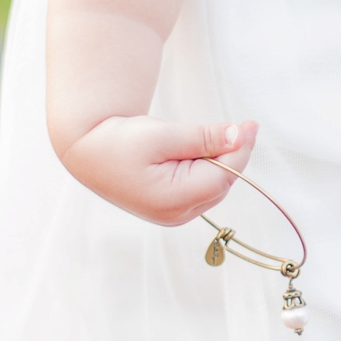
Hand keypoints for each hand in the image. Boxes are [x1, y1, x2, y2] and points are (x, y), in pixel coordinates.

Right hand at [62, 115, 256, 226]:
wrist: (88, 152)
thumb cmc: (119, 140)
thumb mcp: (162, 134)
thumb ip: (203, 138)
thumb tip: (240, 135)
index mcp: (172, 199)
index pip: (223, 176)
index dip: (241, 150)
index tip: (252, 125)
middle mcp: (175, 214)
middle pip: (222, 182)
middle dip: (232, 154)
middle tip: (241, 126)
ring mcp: (174, 215)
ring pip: (215, 186)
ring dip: (219, 161)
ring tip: (206, 138)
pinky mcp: (173, 209)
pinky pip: (203, 188)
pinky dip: (207, 168)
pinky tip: (196, 151)